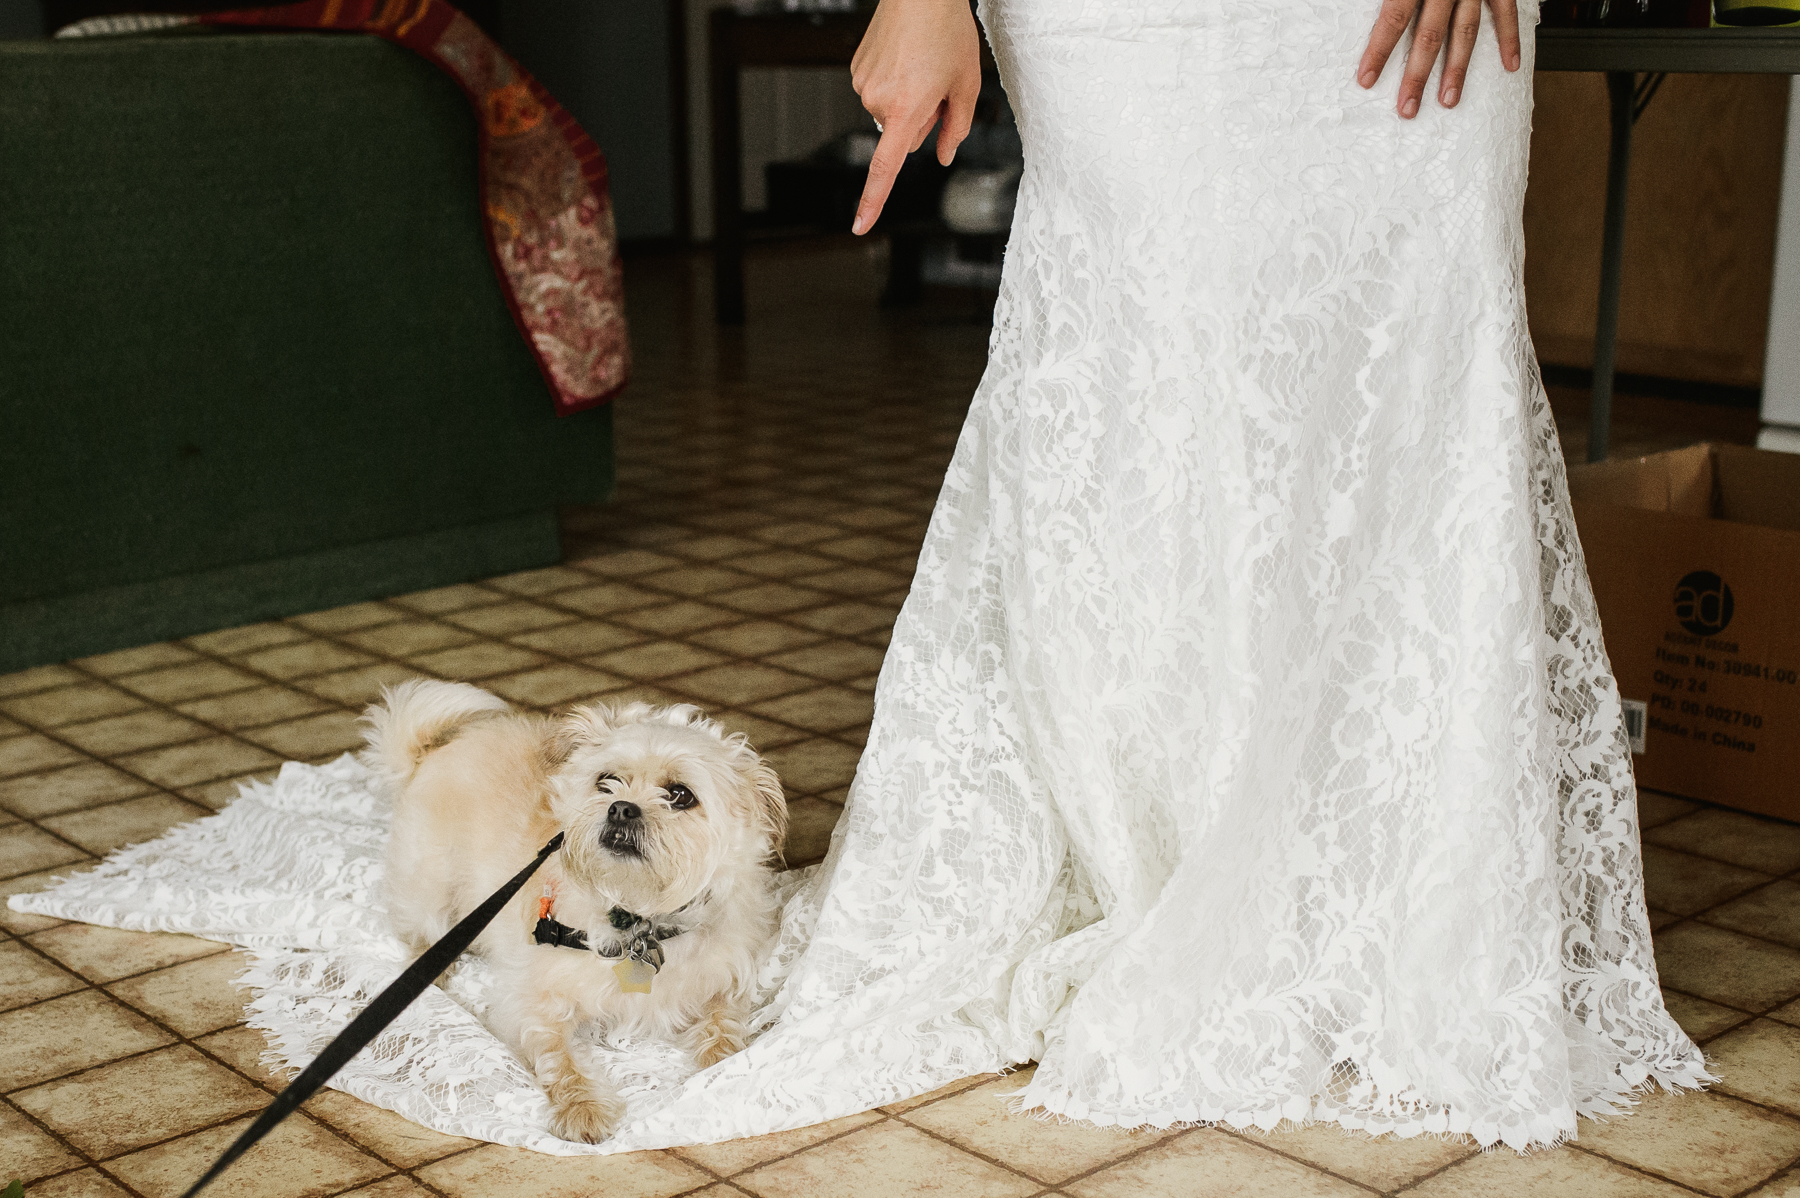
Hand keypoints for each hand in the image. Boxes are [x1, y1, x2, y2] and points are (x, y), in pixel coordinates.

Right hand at [849, 0, 980, 233]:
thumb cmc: (946, 30)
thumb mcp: (966, 84)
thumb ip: (957, 128)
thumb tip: (943, 156)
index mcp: (906, 110)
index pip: (886, 168)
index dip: (873, 201)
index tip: (860, 226)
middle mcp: (878, 101)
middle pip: (904, 133)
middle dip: (923, 117)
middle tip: (938, 83)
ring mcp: (863, 84)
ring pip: (891, 111)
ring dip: (909, 97)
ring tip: (923, 63)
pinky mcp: (857, 69)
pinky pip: (880, 90)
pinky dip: (895, 80)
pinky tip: (907, 56)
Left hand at [1357, 0, 1520, 118]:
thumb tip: (1359, 10)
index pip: (1394, 19)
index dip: (1379, 51)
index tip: (1366, 81)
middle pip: (1429, 36)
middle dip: (1417, 76)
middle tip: (1407, 109)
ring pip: (1465, 31)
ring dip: (1457, 70)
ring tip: (1448, 101)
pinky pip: (1505, 11)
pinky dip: (1509, 38)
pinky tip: (1510, 66)